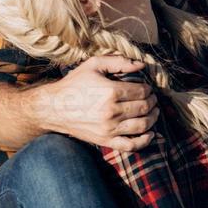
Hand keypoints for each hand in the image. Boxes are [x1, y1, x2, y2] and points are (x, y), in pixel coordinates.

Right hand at [42, 56, 159, 150]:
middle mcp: (112, 112)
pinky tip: (150, 134)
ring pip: (142, 125)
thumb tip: (141, 65)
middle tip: (152, 99)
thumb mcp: (93, 65)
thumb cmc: (73, 84)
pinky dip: (145, 141)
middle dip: (152, 102)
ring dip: (153, 118)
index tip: (147, 88)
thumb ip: (118, 61)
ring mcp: (109, 128)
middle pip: (144, 108)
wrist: (53, 108)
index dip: (149, 90)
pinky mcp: (105, 140)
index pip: (142, 92)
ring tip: (154, 112)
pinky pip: (131, 145)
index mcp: (110, 92)